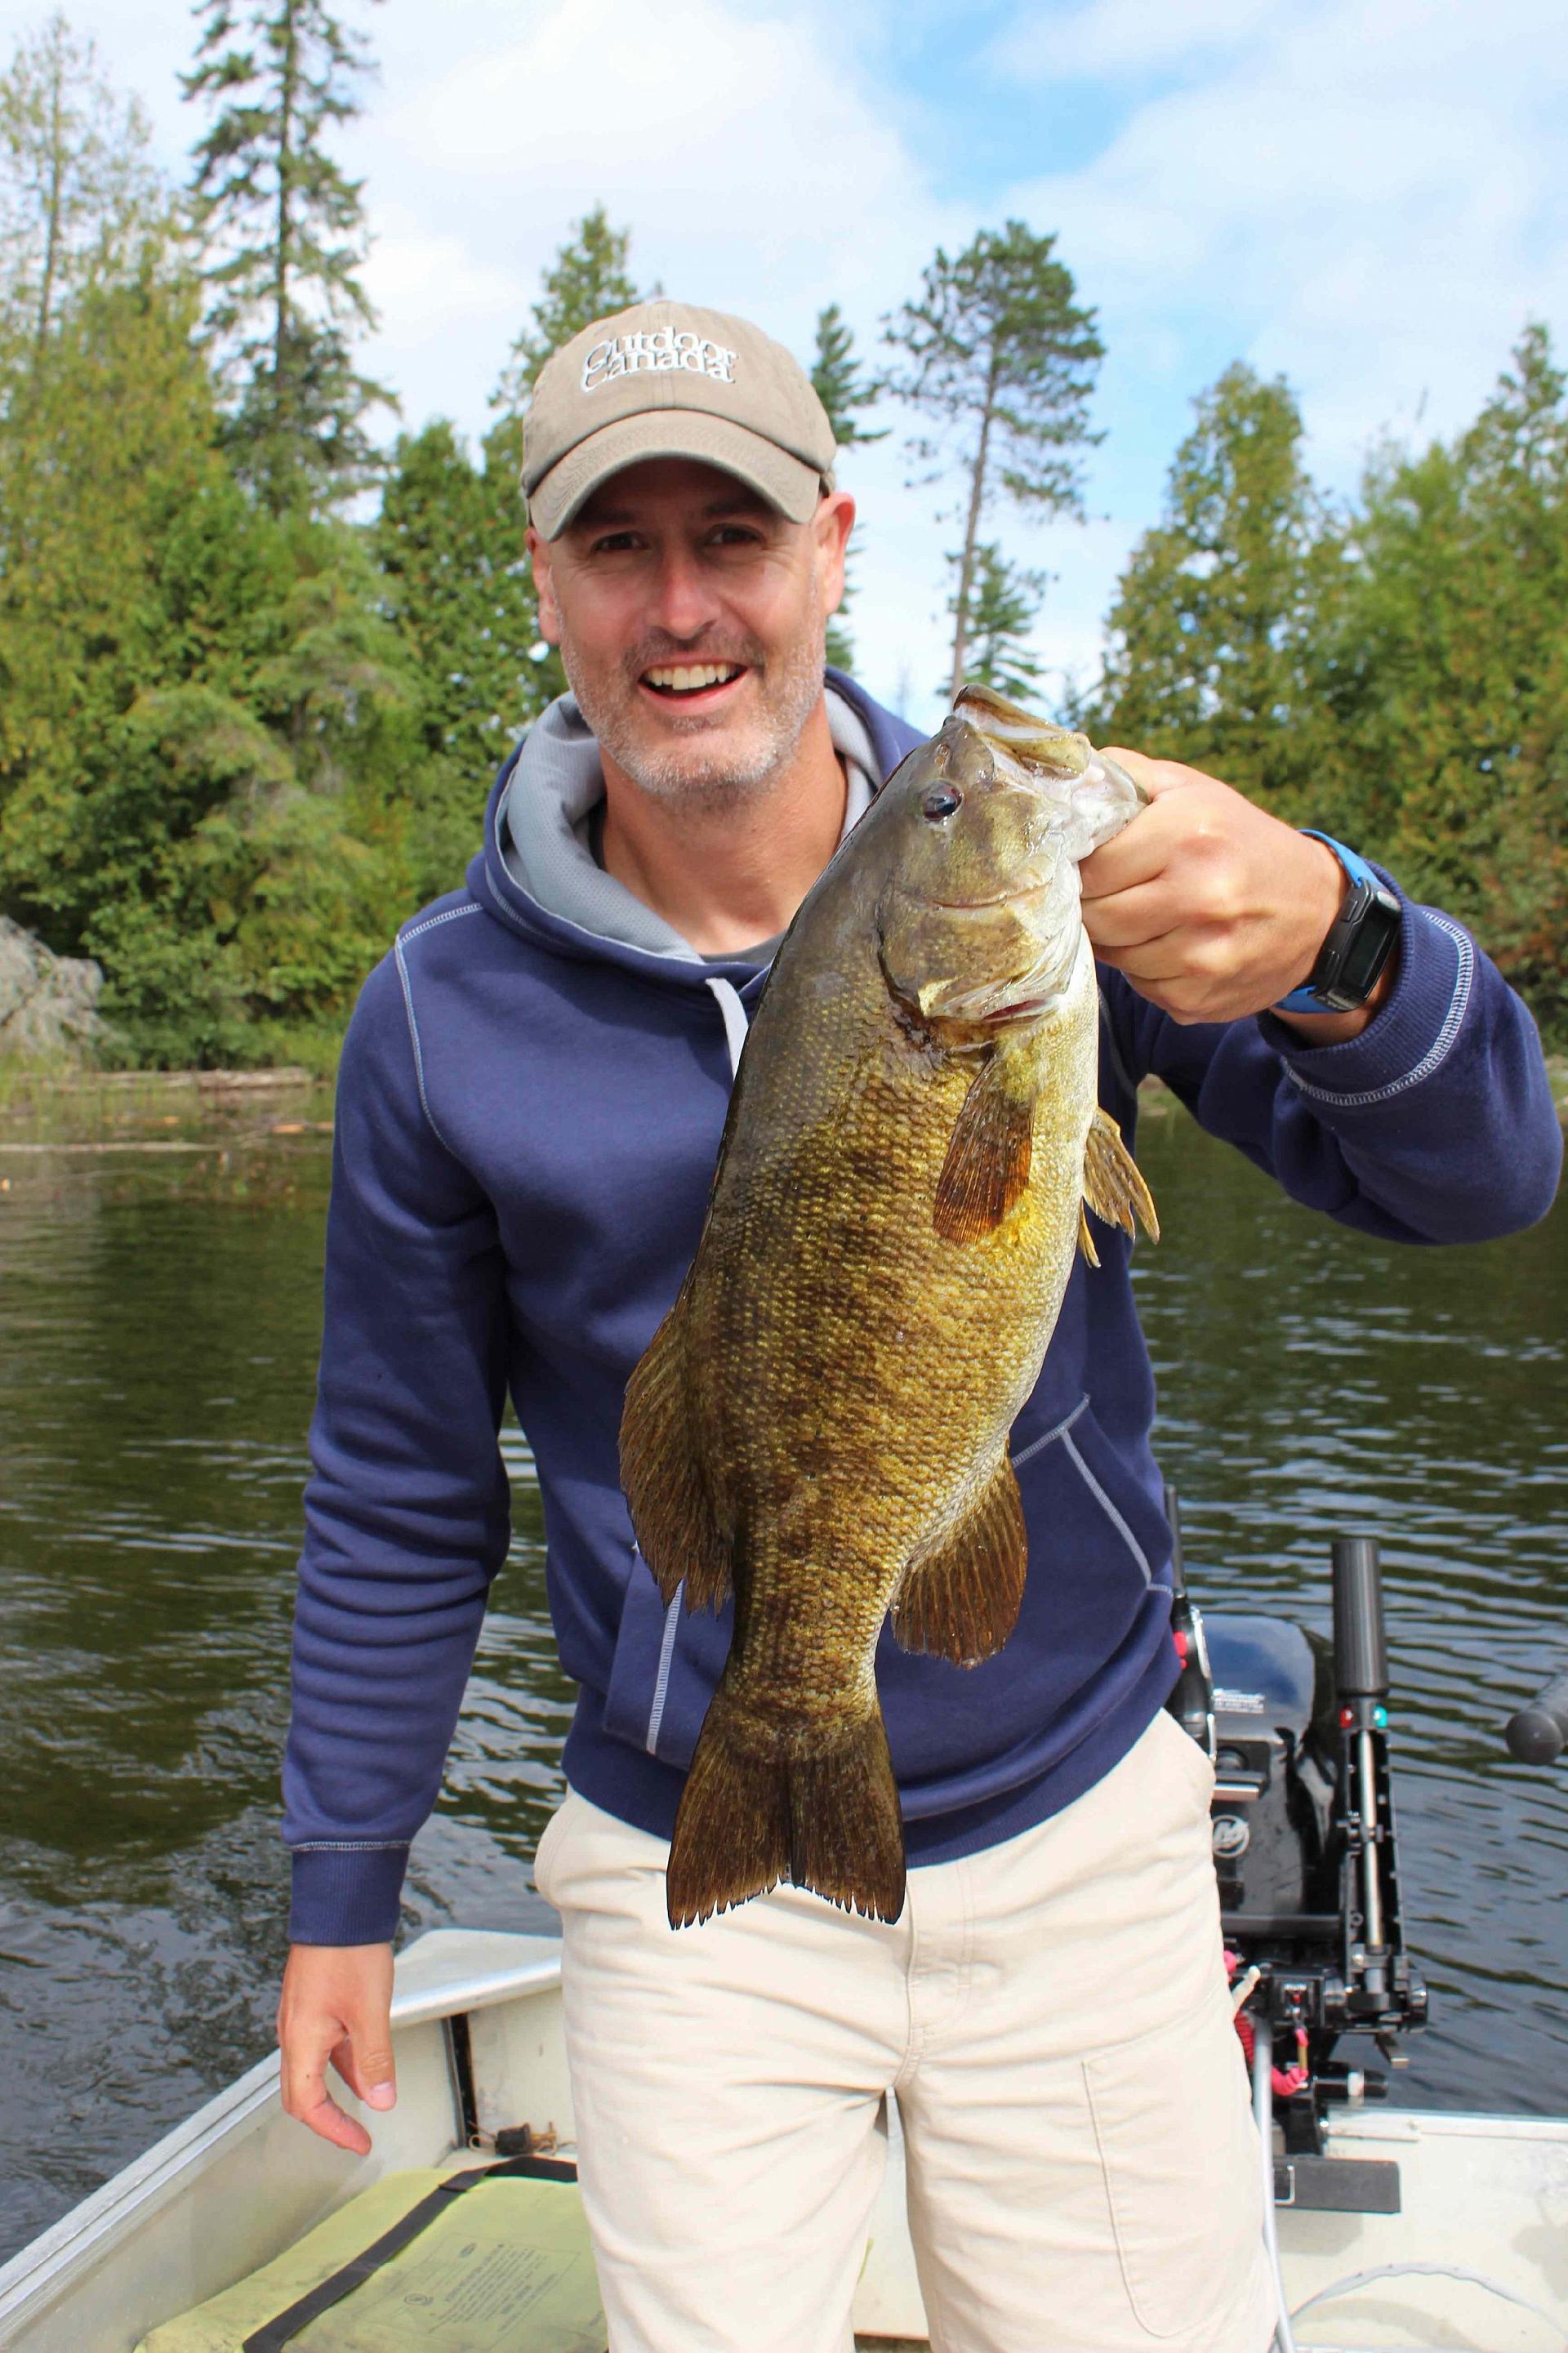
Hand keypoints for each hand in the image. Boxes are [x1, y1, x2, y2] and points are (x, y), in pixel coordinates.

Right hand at [277, 1941, 395, 2154]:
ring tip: (368, 2102)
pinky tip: (363, 2064)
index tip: (359, 2142)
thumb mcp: (370, 2011)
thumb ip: (374, 2060)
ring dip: (337, 2088)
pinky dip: (341, 2062)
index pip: (307, 2104)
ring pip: (313, 2067)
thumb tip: (380, 2101)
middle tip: (356, 2135)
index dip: (333, 2130)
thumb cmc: (350, 1951)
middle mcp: (293, 2032)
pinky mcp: (311, 2002)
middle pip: (300, 2092)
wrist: (339, 1904)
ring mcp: (300, 2016)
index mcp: (301, 2039)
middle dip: (329, 2118)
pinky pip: (321, 2044)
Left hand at [1080, 748, 1363, 1028]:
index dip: (1082, 866)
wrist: (1319, 910)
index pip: (1091, 866)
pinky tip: (1173, 945)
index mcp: (1190, 836)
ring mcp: (1202, 956)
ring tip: (1147, 915)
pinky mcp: (1201, 998)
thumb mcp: (1192, 790)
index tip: (1091, 863)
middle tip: (1112, 892)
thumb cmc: (1239, 840)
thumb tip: (1065, 781)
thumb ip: (1125, 775)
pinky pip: (1142, 987)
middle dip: (1094, 904)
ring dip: (1118, 940)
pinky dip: (1146, 969)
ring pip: (1114, 957)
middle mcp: (1200, 897)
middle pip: (1096, 916)